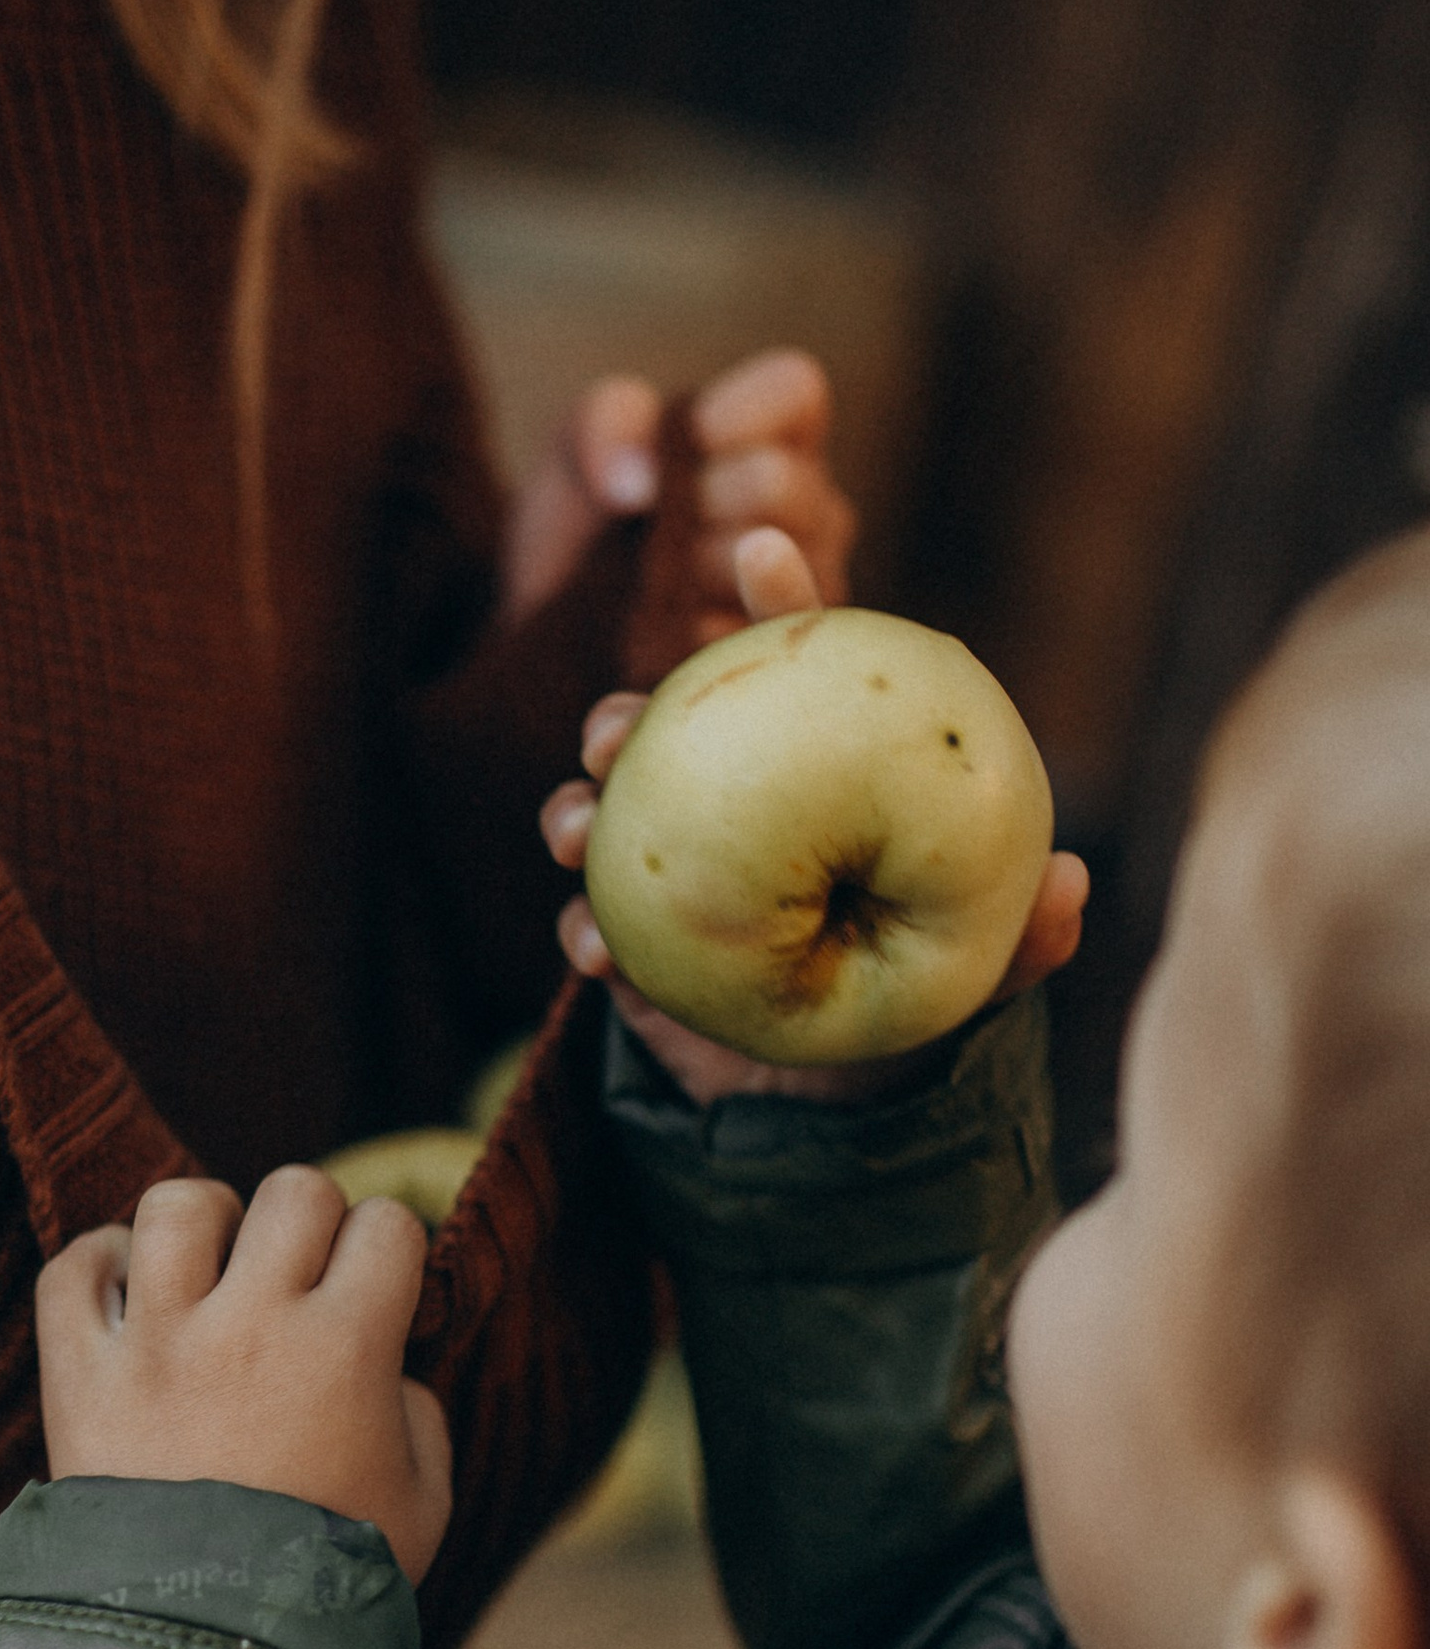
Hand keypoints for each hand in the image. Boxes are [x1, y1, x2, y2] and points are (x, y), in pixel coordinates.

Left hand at [37, 1169, 453, 1585]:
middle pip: (294, 1190)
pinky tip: (129, 1292)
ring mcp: (156, 1344)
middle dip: (310, 1222)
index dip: (390, 1250)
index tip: (375, 1293)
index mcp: (346, 1348)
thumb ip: (420, 1416)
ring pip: (176, 1204)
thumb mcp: (422, 1505)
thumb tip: (389, 1366)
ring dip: (204, 1222)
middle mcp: (249, 1325)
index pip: (388, 1224)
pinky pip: (72, 1268)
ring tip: (210, 1268)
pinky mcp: (80, 1375)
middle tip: (299, 1280)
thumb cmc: (327, 1587)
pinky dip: (99, 1264)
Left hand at [504, 345, 857, 686]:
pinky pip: (738, 637)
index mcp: (786, 433)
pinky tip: (656, 625)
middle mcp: (817, 507)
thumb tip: (638, 482)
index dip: (731, 412)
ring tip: (659, 575)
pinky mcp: (779, 657)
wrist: (560, 621)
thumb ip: (607, 423)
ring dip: (686, 568)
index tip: (681, 441)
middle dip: (695, 501)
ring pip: (762, 563)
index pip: (794, 388)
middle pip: (775, 483)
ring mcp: (810, 585)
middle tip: (654, 527)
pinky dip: (680, 629)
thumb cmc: (589, 513)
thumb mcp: (580, 444)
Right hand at [538, 531, 1090, 1107]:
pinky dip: (584, 927)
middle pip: (669, 723)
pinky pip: (593, 921)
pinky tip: (595, 946)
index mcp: (818, 768)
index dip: (781, 600)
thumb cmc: (919, 1003)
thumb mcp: (981, 971)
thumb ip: (1027, 935)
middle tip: (619, 731)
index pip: (800, 663)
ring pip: (606, 809)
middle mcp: (737, 798)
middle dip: (626, 710)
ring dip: (576, 806)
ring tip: (577, 827)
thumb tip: (1073, 881)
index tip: (763, 547)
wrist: (843, 1101)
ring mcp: (678, 862)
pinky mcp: (640, 936)